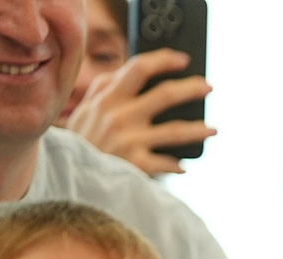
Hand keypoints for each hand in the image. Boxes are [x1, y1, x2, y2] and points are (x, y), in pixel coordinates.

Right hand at [65, 49, 212, 174]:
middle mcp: (118, 116)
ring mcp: (128, 140)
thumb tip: (129, 69)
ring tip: (213, 130)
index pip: (137, 68)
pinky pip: (166, 163)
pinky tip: (184, 166)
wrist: (69, 177)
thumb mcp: (85, 111)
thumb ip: (104, 89)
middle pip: (164, 94)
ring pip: (174, 131)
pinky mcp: (134, 165)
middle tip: (208, 86)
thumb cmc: (83, 141)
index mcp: (107, 98)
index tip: (182, 59)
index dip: (163, 60)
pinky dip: (176, 165)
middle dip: (191, 88)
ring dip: (198, 129)